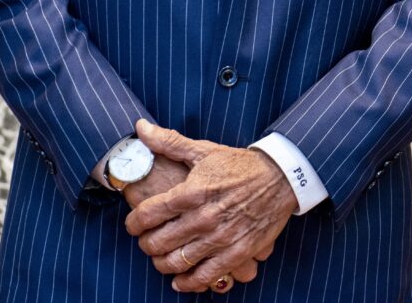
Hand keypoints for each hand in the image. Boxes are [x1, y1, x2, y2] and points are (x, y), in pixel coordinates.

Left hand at [125, 120, 295, 293]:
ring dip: (162, 263)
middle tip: (145, 241)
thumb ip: (169, 142)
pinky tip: (180, 279)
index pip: (149, 214)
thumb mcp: (203, 149)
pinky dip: (188, 282)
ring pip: (177, 262)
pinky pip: (205, 276)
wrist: (279, 177)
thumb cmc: (237, 164)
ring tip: (160, 258)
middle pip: (159, 242)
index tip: (133, 224)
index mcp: (193, 191)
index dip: (134, 222)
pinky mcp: (237, 253)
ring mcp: (220, 238)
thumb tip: (140, 128)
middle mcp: (204, 217)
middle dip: (145, 244)